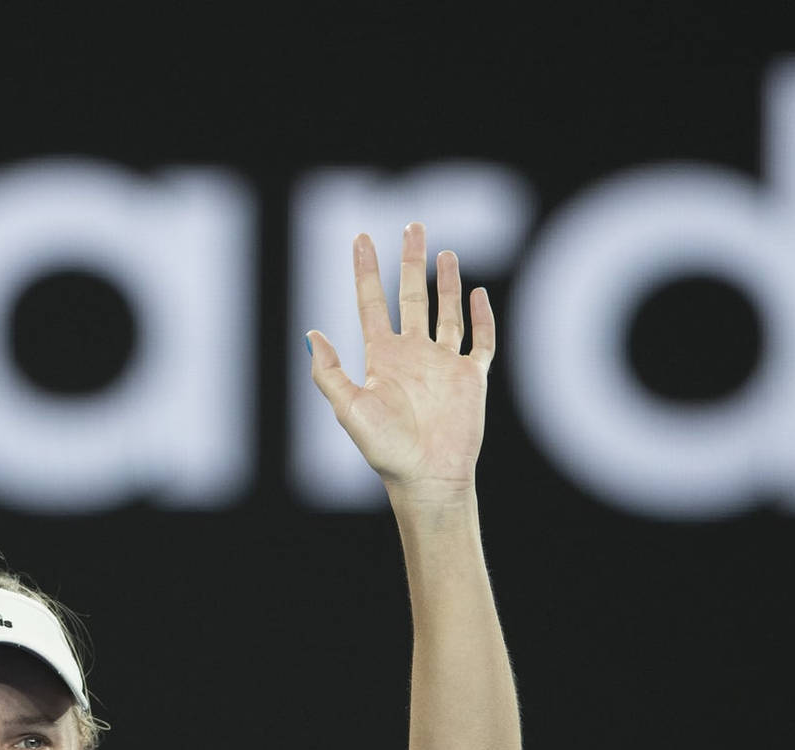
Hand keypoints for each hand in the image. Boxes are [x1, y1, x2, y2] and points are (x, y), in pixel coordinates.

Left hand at [305, 223, 494, 498]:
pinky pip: (480, 341)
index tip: (361, 238)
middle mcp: (412, 355)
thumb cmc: (385, 449)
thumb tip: (312, 333)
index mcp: (382, 358)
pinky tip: (480, 293)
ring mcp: (443, 363)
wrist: (427, 477)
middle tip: (413, 226)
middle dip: (411, 261)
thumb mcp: (349, 409)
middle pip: (411, 296)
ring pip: (446, 312)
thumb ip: (330, 373)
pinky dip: (483, 317)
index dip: (366, 270)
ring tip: (445, 251)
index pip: (371, 303)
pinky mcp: (471, 377)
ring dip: (447, 282)